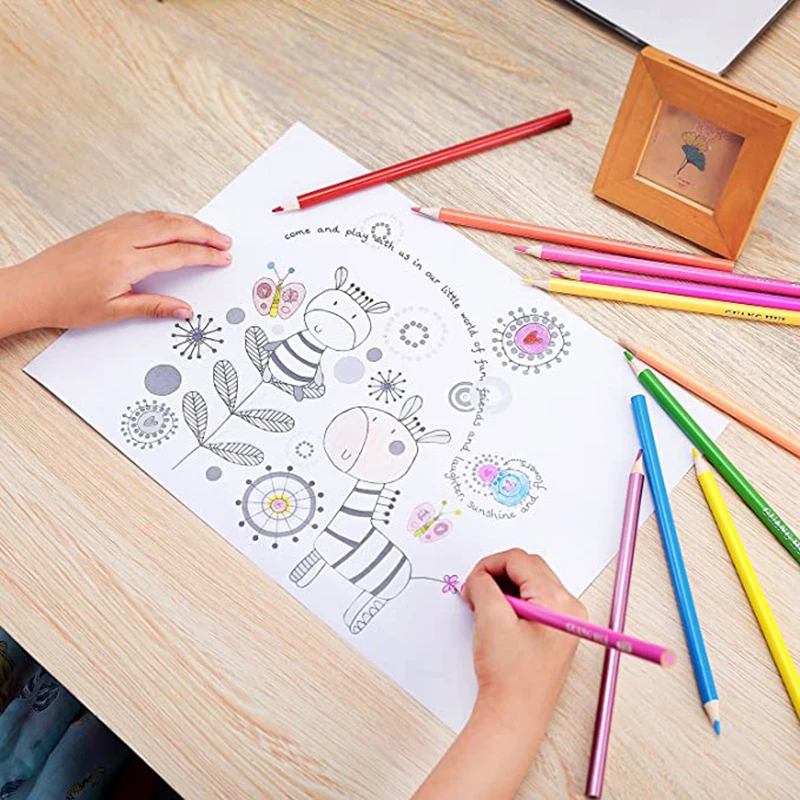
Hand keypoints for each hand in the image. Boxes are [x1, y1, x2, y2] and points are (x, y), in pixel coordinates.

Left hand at [0, 211, 231, 336]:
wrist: (33, 288)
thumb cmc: (66, 301)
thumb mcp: (114, 311)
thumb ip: (153, 306)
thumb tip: (182, 308)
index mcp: (126, 262)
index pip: (178, 253)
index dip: (205, 255)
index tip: (223, 258)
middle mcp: (121, 240)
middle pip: (174, 228)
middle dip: (204, 233)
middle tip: (225, 241)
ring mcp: (113, 230)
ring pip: (160, 218)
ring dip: (188, 222)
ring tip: (207, 231)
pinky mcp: (105, 228)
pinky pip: (144, 216)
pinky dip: (166, 218)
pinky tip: (173, 223)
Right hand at [414, 550, 584, 799]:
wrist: (514, 716)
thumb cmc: (509, 676)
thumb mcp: (491, 619)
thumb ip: (484, 585)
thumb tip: (480, 576)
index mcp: (558, 602)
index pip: (520, 560)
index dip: (490, 564)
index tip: (473, 580)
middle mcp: (568, 607)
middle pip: (528, 568)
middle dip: (497, 574)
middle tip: (475, 591)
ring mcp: (563, 620)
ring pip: (529, 583)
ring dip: (503, 588)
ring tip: (482, 607)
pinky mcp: (554, 631)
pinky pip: (532, 601)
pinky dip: (510, 602)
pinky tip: (495, 617)